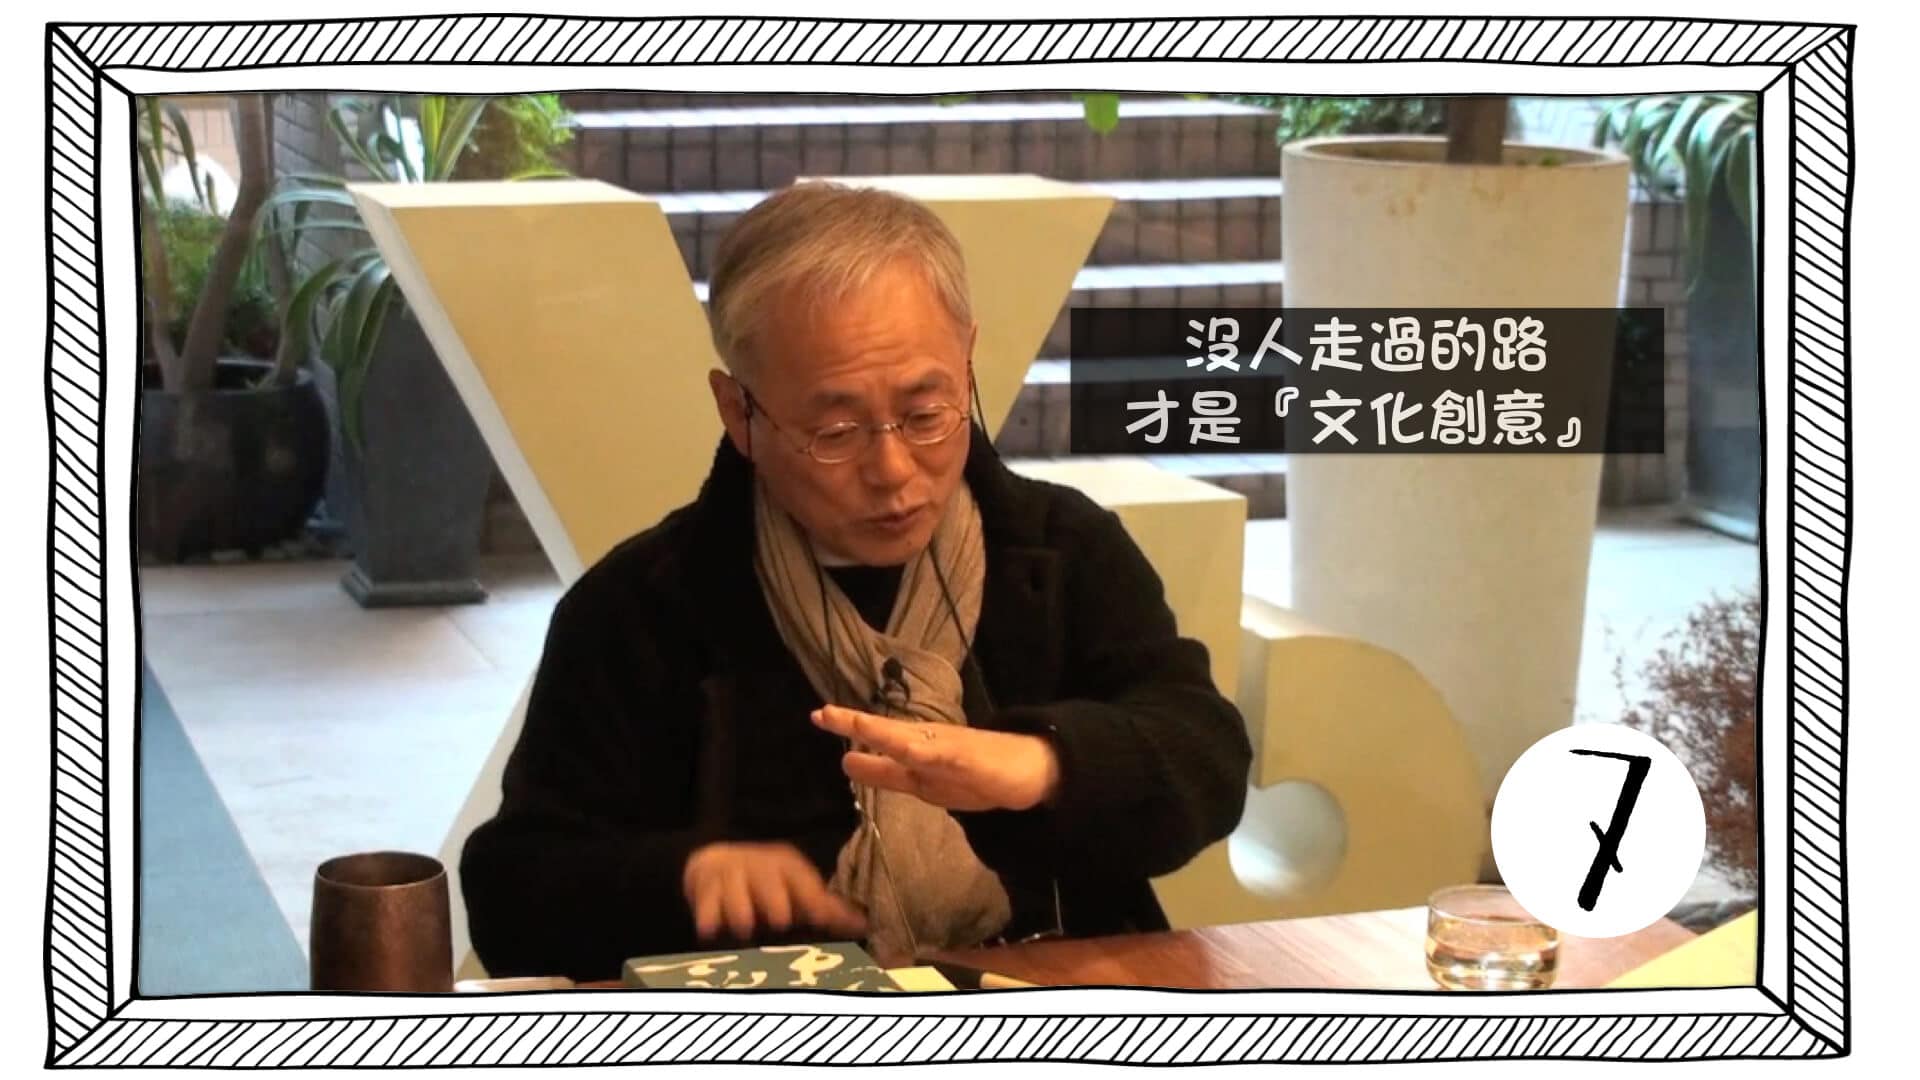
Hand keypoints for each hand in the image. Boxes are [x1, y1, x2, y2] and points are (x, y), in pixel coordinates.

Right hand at [681, 841, 867, 942]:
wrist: (718, 862)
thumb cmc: (768, 884)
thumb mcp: (797, 888)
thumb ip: (827, 910)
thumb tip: (864, 925)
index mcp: (787, 866)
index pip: (802, 881)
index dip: (813, 899)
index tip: (823, 918)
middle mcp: (759, 867)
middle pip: (767, 880)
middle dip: (774, 898)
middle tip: (782, 919)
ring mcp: (731, 876)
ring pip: (735, 891)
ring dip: (740, 908)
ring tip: (746, 926)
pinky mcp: (705, 888)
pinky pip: (705, 902)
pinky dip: (707, 916)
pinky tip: (710, 930)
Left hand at [811, 705, 1061, 812]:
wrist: (1029, 769)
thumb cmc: (976, 773)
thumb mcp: (923, 782)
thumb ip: (886, 773)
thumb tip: (847, 763)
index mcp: (914, 750)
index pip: (877, 738)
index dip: (848, 728)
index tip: (818, 715)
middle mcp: (927, 743)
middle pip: (887, 732)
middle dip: (856, 724)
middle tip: (822, 714)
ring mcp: (949, 749)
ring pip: (911, 740)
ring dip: (883, 732)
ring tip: (856, 723)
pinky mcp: (971, 759)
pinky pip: (947, 756)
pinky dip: (928, 752)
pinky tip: (911, 749)